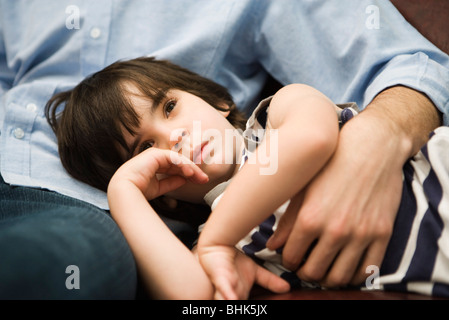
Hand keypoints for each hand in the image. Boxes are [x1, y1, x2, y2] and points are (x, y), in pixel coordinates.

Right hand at [109, 148, 208, 199]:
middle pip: (179, 163)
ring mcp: (154, 155)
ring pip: (178, 160)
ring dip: (191, 168)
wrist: (124, 192)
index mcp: (153, 166)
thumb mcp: (158, 188)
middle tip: (205, 179)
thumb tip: (184, 179)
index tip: (200, 182)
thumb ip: (171, 182)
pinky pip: (174, 158)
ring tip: (200, 177)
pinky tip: (190, 173)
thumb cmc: (137, 192)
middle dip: (193, 171)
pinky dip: (183, 165)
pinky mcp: (155, 154)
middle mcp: (154, 159)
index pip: (175, 168)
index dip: (188, 174)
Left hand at [198, 244, 289, 298]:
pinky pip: (224, 289)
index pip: (251, 306)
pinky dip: (228, 294)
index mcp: (241, 296)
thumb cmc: (233, 261)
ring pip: (229, 302)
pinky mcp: (220, 279)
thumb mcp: (255, 271)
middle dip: (244, 307)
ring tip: (238, 304)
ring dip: (235, 304)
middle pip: (239, 305)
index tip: (276, 302)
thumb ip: (270, 280)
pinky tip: (232, 299)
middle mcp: (233, 295)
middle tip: (260, 307)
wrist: (218, 245)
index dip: (258, 307)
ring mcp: (226, 289)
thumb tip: (287, 286)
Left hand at [267, 109, 403, 286]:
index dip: (287, 262)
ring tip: (324, 270)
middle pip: (314, 272)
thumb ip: (287, 221)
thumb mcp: (303, 188)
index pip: (291, 257)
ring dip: (328, 279)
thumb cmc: (332, 164)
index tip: (291, 259)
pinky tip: (346, 268)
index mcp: (310, 218)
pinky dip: (354, 276)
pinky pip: (368, 270)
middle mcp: (334, 230)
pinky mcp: (382, 234)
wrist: (372, 147)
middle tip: (306, 267)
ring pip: (340, 277)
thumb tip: (271, 246)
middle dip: (305, 273)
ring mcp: (361, 234)